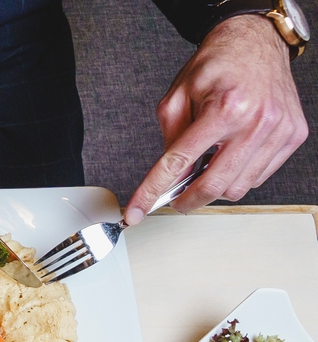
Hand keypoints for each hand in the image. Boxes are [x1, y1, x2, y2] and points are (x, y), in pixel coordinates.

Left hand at [126, 16, 308, 222]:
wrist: (256, 41)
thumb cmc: (218, 65)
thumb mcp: (178, 96)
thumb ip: (169, 138)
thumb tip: (168, 176)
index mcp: (224, 108)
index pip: (179, 162)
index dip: (152, 191)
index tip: (136, 213)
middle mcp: (256, 120)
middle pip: (214, 186)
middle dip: (188, 200)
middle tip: (176, 197)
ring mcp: (279, 129)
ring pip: (238, 187)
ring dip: (216, 186)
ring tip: (208, 164)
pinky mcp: (293, 134)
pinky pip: (259, 176)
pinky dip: (239, 175)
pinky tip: (231, 156)